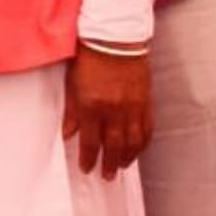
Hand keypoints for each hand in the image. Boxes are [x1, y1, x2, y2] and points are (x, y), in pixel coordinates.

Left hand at [61, 44, 152, 179]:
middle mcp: (114, 110)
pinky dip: (143, 142)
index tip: (86, 168)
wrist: (115, 38)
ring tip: (122, 167)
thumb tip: (68, 134)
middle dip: (110, 163)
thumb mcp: (72, 84)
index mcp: (92, 106)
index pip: (90, 140)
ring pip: (133, 141)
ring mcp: (132, 107)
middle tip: (107, 176)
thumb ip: (71, 112)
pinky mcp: (146, 101)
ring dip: (127, 157)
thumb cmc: (89, 58)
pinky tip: (137, 149)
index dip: (88, 157)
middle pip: (113, 146)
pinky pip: (147, 128)